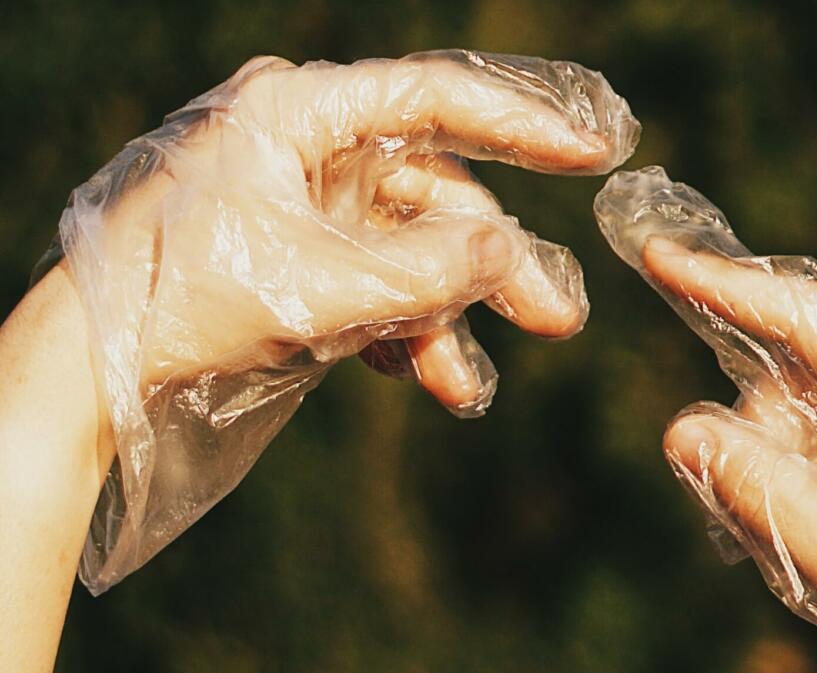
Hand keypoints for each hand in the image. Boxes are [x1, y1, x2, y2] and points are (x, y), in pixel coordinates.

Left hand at [60, 50, 637, 592]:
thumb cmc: (183, 299)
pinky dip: (400, 329)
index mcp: (300, 113)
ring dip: (444, 318)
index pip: (433, 98)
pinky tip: (418, 376)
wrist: (94, 367)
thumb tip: (511, 253)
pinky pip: (375, 283)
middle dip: (490, 269)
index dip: (520, 124)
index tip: (590, 149)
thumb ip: (425, 269)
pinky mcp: (300, 255)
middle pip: (433, 195)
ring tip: (465, 386)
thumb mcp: (317, 285)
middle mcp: (309, 148)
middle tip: (556, 318)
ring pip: (409, 251)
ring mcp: (305, 203)